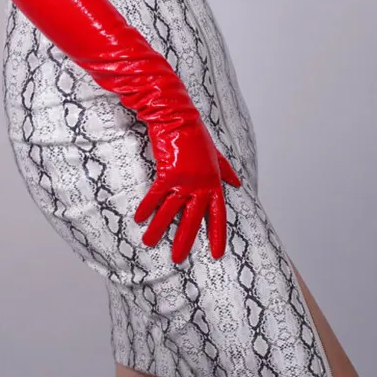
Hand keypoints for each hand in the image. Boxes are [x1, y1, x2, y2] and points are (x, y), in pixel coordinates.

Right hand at [134, 119, 241, 263]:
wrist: (177, 118)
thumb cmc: (195, 133)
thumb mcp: (216, 154)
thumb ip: (225, 171)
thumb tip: (237, 182)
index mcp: (214, 183)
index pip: (218, 215)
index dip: (217, 235)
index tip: (216, 253)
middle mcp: (200, 185)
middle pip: (192, 220)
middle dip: (184, 240)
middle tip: (177, 258)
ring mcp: (184, 181)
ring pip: (170, 211)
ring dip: (158, 228)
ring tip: (149, 242)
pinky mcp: (168, 174)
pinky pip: (156, 196)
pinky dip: (147, 207)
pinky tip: (139, 219)